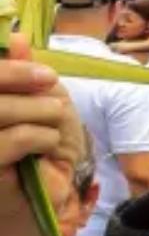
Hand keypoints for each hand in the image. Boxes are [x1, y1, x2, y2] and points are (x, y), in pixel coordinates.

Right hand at [0, 34, 81, 214]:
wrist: (45, 196)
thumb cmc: (38, 146)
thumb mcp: (37, 103)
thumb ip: (20, 73)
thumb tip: (15, 39)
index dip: (8, 69)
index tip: (45, 73)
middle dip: (21, 83)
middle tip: (51, 89)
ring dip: (34, 110)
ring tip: (53, 119)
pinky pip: (9, 141)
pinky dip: (37, 136)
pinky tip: (46, 144)